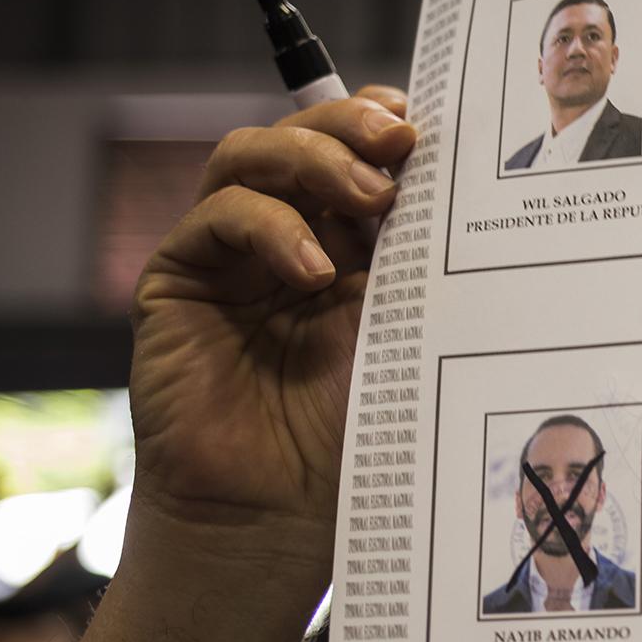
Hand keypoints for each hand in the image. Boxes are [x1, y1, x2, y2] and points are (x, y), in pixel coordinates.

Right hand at [127, 87, 413, 562]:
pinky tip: (313, 270)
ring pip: (251, 157)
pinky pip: (217, 217)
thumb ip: (420, 261)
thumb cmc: (357, 438)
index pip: (360, 151)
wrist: (280, 519)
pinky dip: (269, 225)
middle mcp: (291, 240)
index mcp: (354, 246)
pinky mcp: (178, 282)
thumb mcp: (411, 333)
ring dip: (312, 159)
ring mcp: (231, 258)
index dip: (385, 123)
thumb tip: (463, 183)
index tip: (430, 129)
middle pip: (305, 137)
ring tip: (368, 198)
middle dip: (351, 125)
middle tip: (399, 143)